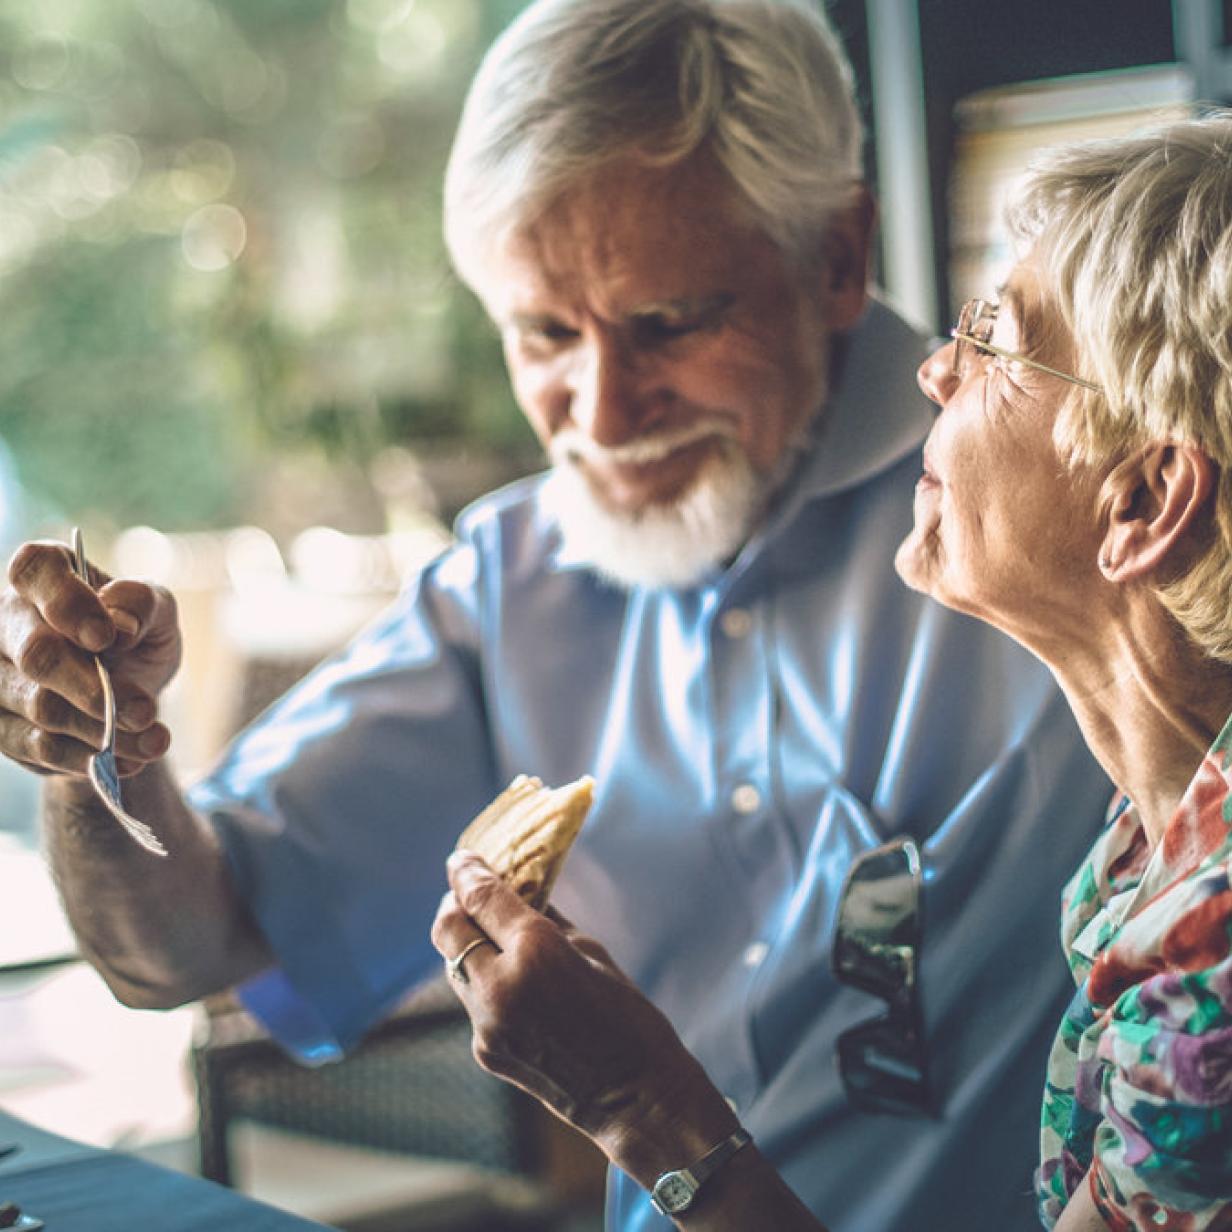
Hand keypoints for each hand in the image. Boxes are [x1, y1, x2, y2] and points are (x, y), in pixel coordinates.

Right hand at [0, 539, 179, 778]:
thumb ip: (142, 605)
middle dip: (95, 688)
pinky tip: (130, 758)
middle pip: (36, 654)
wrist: (125, 693)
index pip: (35, 570)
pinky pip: (39, 747)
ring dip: (104, 730)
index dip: (67, 603)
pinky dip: (90, 757)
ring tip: (154, 740)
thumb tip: (120, 624)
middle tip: (143, 712)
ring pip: (41, 708)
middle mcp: (6, 619)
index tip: (106, 637)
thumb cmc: (136, 635)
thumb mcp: (157, 613)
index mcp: (43, 574)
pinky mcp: (0, 726)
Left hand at [432, 851, 738, 1179]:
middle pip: (448, 929)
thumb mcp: (591, 951)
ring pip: (454, 966)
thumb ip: (546, 920)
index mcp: (536, 951)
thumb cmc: (627, 1013)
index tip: (461, 858)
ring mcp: (488, 1023)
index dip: (466, 872)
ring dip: (465, 944)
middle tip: (465, 892)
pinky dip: (484, 982)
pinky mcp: (485, 1051)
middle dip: (454, 904)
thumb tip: (518, 890)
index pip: (481, 897)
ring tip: (488, 933)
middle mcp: (501, 986)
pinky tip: (511, 982)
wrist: (635, 1094)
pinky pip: (472, 1003)